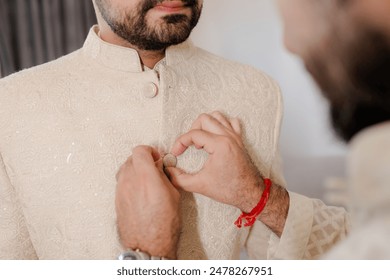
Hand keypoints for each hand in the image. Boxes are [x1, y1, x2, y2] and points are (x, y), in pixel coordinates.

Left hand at [115, 146, 179, 258]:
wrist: (148, 245)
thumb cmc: (163, 225)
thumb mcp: (173, 195)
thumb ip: (164, 176)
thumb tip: (160, 168)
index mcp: (145, 177)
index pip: (140, 150)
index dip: (150, 150)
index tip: (156, 157)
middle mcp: (130, 181)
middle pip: (131, 158)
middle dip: (143, 159)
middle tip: (154, 167)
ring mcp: (121, 190)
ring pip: (124, 169)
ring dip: (135, 169)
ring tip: (146, 178)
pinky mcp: (117, 200)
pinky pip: (122, 181)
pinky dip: (130, 180)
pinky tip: (140, 189)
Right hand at [167, 112, 288, 235]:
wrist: (251, 193)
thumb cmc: (230, 189)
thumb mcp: (200, 185)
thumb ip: (179, 179)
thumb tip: (168, 172)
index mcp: (220, 145)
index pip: (193, 134)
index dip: (180, 142)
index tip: (176, 153)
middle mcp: (228, 136)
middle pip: (204, 119)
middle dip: (192, 130)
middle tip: (189, 145)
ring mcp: (235, 136)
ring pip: (217, 116)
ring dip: (205, 125)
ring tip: (201, 140)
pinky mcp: (240, 140)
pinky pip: (231, 122)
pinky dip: (220, 124)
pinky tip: (215, 136)